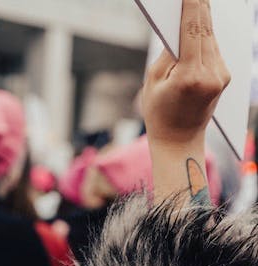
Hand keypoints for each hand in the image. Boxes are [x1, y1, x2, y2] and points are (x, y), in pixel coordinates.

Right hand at [142, 0, 229, 148]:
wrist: (179, 140)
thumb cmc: (159, 113)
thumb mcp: (153, 81)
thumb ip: (168, 53)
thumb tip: (178, 31)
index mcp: (191, 76)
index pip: (192, 32)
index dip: (191, 8)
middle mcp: (212, 74)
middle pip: (205, 31)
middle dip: (199, 8)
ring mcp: (221, 75)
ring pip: (211, 38)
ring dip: (202, 20)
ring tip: (196, 2)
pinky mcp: (224, 76)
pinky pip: (213, 49)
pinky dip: (205, 35)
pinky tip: (199, 23)